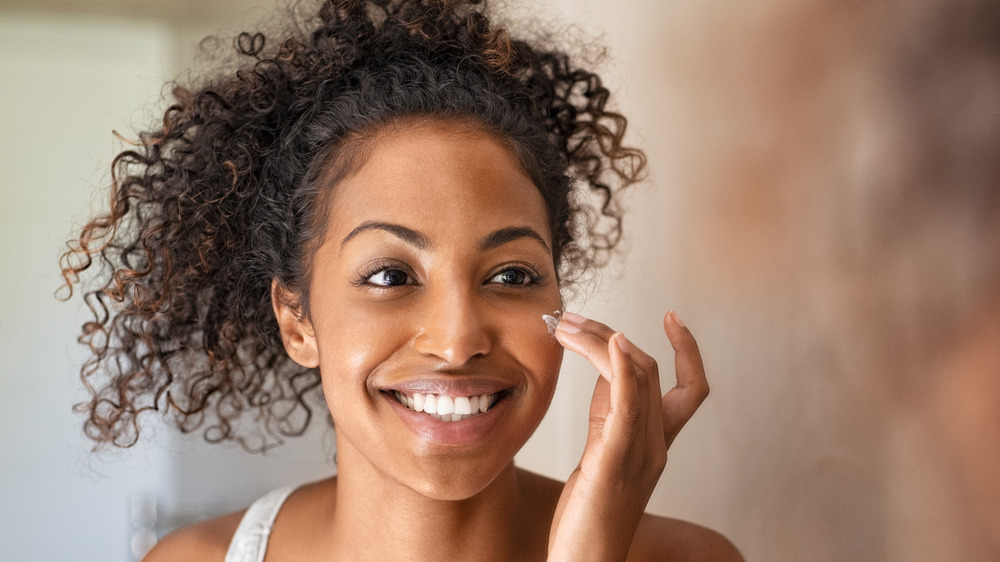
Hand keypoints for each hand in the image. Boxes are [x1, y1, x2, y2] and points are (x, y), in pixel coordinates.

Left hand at [547, 311, 709, 560]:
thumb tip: (604, 371)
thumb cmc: (588, 517)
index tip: (671, 315)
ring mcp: (639, 455)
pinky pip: (627, 408)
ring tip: (568, 325)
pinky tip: (611, 342)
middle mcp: (656, 446)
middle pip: (649, 370)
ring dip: (602, 341)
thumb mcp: (601, 456)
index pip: (690, 388)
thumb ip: (609, 416)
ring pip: (636, 379)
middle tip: (570, 319)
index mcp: (656, 445)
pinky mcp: (613, 464)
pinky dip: (620, 369)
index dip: (688, 350)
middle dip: (610, 334)